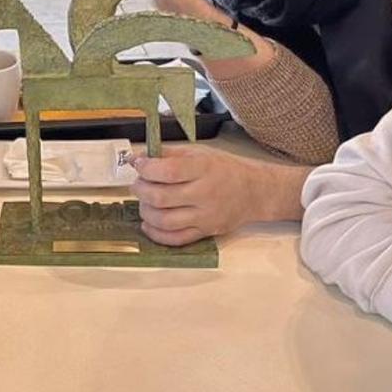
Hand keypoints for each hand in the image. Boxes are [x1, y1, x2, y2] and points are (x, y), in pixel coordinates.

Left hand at [129, 143, 306, 245]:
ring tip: (145, 201)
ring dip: (145, 211)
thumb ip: (168, 154)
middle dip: (140, 189)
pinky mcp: (205, 233)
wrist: (255, 192)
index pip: (167, 171)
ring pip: (164, 220)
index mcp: (204, 169)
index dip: (146, 168)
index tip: (138, 164)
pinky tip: (149, 222)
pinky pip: (175, 239)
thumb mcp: (199, 152)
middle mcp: (205, 194)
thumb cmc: (225, 169)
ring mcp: (205, 217)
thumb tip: (137, 157)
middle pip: (160, 197)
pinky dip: (155, 233)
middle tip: (138, 183)